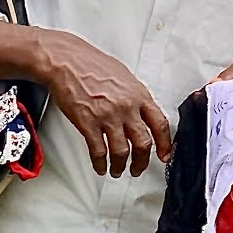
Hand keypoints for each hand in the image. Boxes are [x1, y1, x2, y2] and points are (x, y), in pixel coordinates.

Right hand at [35, 30, 171, 177]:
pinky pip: (98, 151)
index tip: (164, 155)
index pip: (160, 124)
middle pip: (143, 143)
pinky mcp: (88, 123)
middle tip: (138, 168)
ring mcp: (108, 117)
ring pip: (122, 152)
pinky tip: (100, 166)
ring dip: (120, 166)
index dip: (165, 144)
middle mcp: (126, 107)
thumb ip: (135, 97)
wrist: (67, 62)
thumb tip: (142, 112)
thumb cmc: (93, 65)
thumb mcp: (125, 77)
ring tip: (118, 170)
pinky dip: (100, 163)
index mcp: (139, 95)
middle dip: (142, 162)